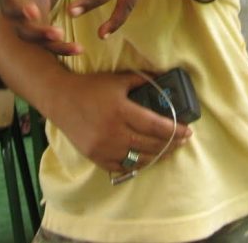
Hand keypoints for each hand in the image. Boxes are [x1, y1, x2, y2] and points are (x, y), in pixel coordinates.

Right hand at [0, 0, 77, 54]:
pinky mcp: (37, 33)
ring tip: (56, 33)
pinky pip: (48, 46)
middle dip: (19, 11)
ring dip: (41, 33)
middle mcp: (8, 4)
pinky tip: (79, 49)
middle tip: (30, 10)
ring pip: (27, 32)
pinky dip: (62, 49)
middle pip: (9, 10)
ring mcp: (22, 22)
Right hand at [48, 71, 192, 173]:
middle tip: (182, 141)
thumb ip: (142, 80)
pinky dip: (137, 164)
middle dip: (171, 144)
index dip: (174, 130)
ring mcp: (104, 148)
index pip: (155, 126)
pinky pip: (122, 167)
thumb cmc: (91, 87)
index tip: (188, 132)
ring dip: (157, 156)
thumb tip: (164, 80)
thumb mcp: (117, 79)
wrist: (60, 99)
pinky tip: (146, 158)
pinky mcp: (96, 157)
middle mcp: (113, 132)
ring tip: (168, 150)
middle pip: (150, 145)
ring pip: (139, 160)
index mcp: (120, 110)